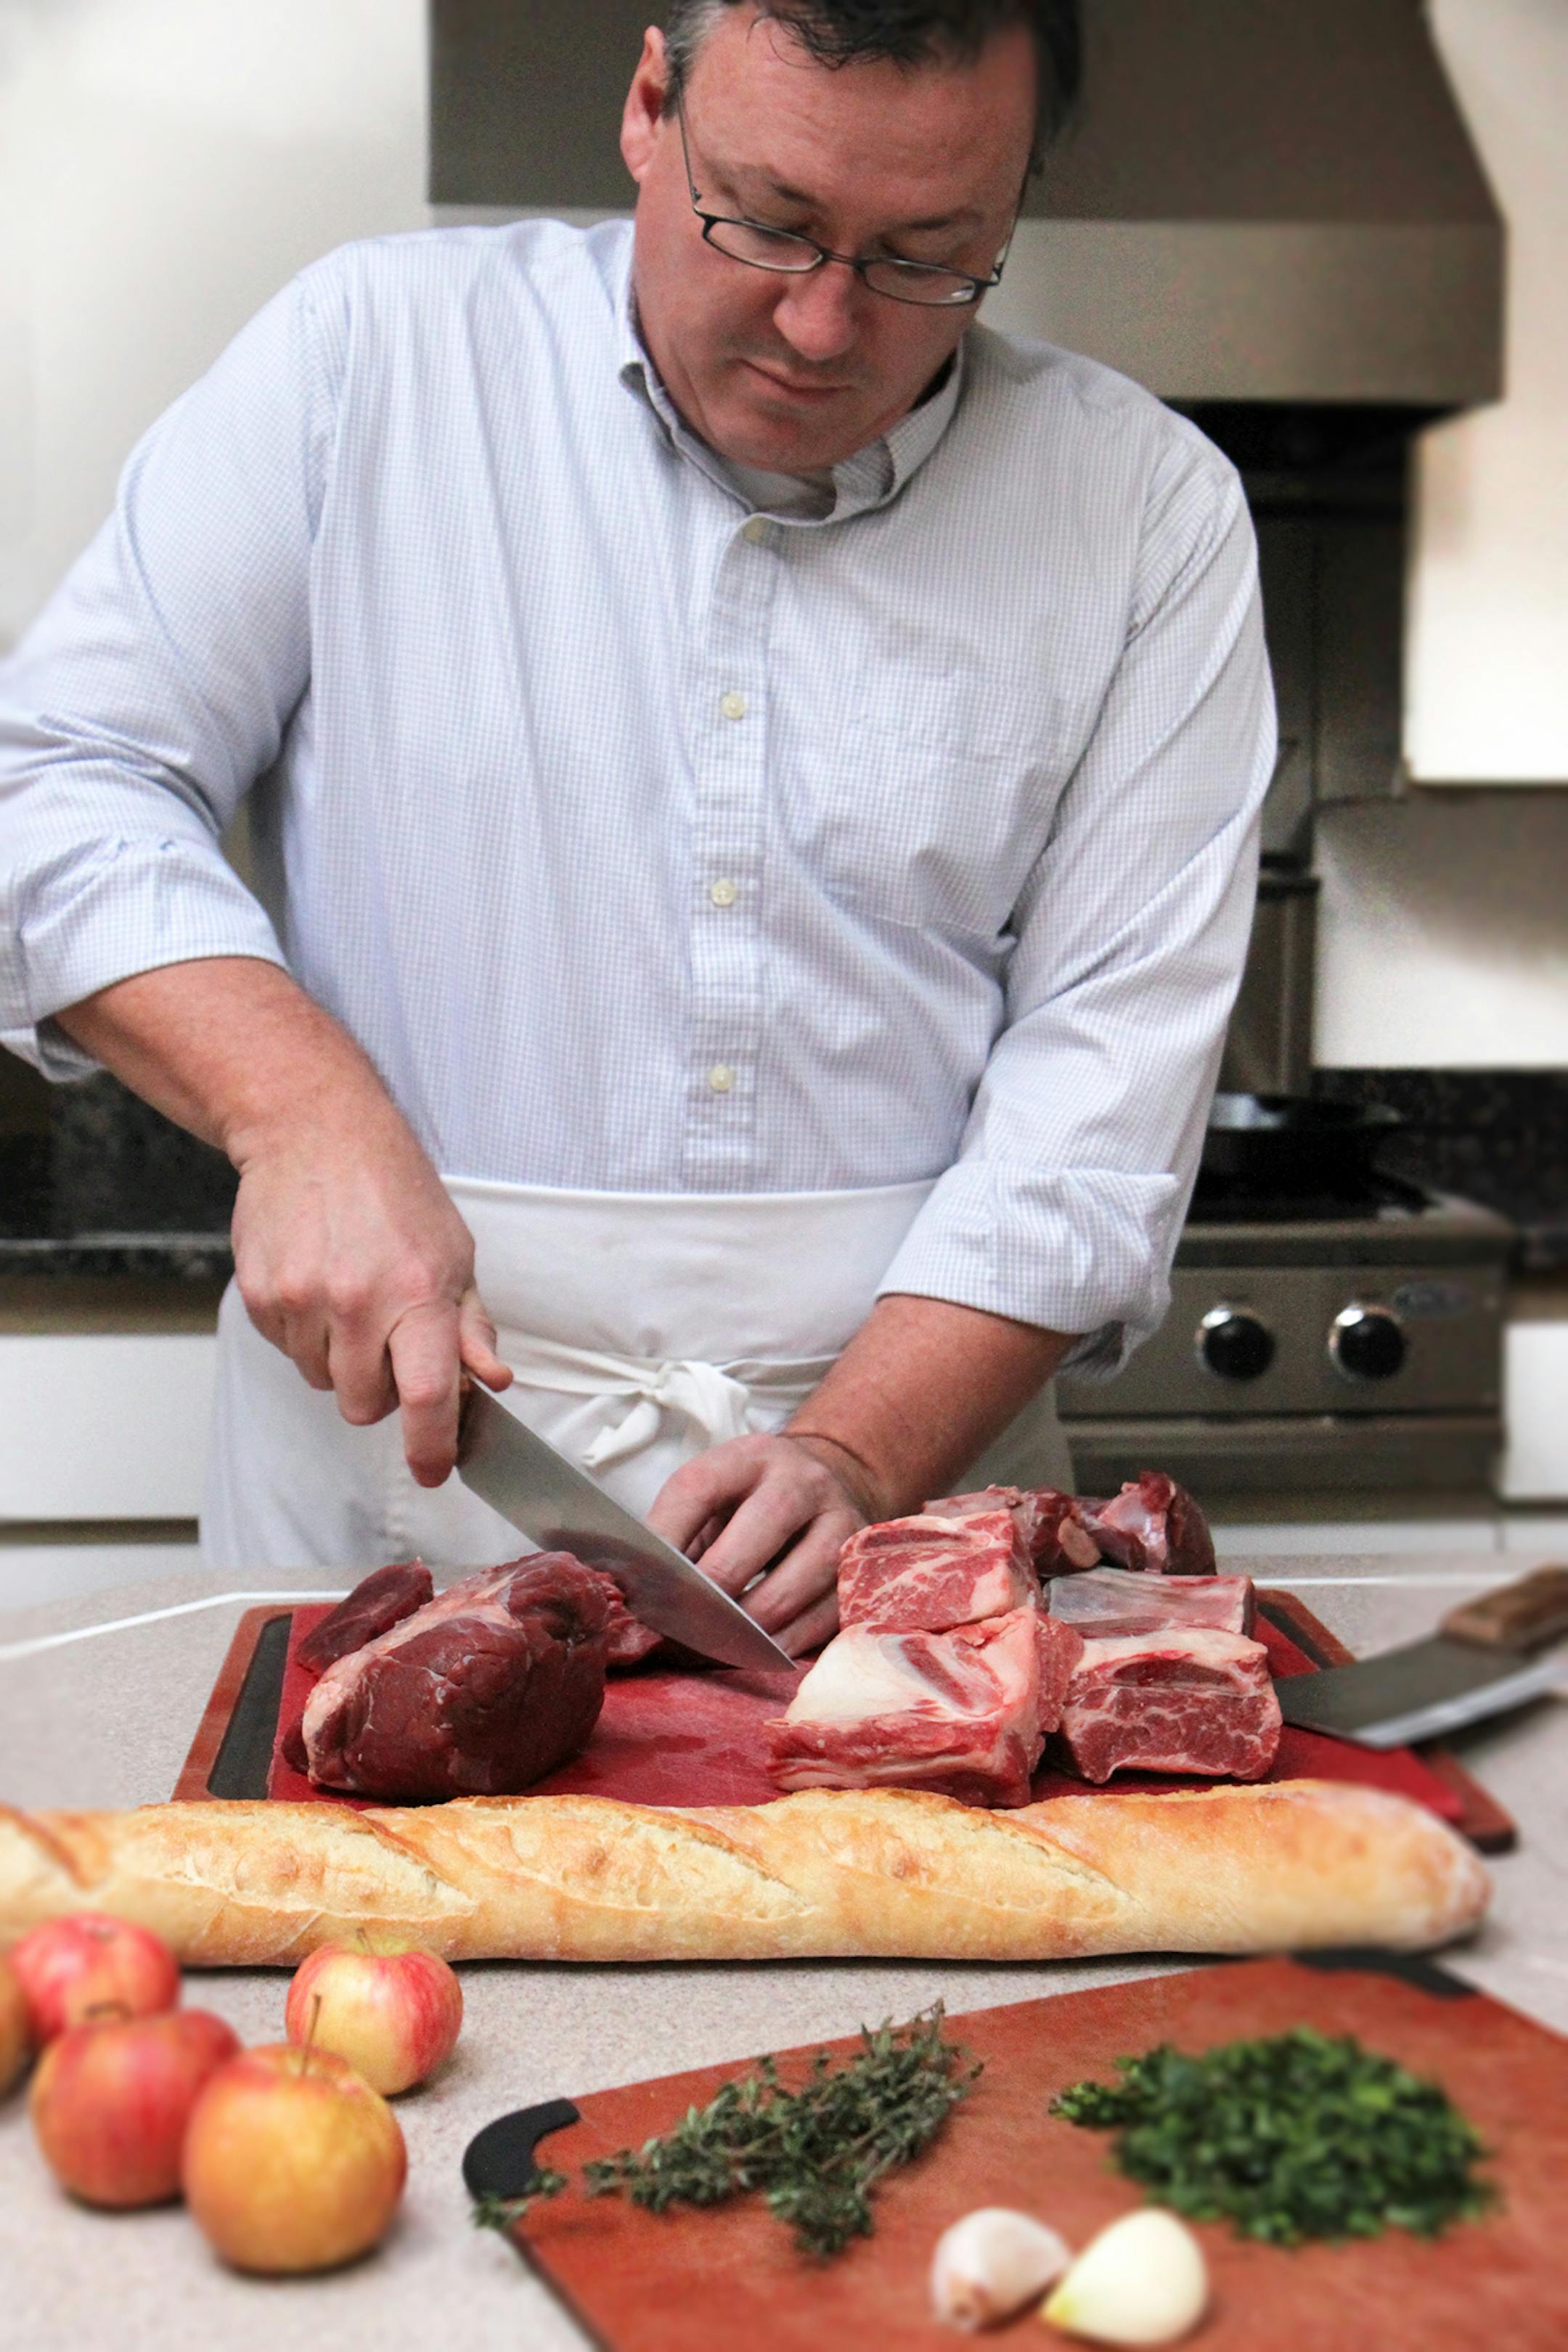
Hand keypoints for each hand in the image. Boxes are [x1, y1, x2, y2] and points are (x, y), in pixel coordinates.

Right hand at [229, 1092, 510, 1486]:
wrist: (316, 1134)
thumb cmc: (394, 1193)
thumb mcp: (456, 1254)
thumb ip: (472, 1326)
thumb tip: (493, 1380)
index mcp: (417, 1293)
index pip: (427, 1394)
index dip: (431, 1446)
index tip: (434, 1471)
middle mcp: (358, 1301)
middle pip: (365, 1406)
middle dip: (382, 1393)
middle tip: (390, 1344)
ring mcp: (303, 1299)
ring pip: (322, 1382)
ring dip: (340, 1361)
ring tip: (352, 1301)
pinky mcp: (263, 1295)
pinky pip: (287, 1351)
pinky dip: (306, 1335)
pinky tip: (319, 1285)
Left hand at [646, 1433, 880, 1656]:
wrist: (825, 1487)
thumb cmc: (750, 1503)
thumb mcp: (714, 1497)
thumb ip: (680, 1534)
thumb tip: (642, 1595)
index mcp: (751, 1456)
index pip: (699, 1487)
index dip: (665, 1537)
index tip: (640, 1582)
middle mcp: (803, 1482)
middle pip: (756, 1534)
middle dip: (710, 1591)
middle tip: (677, 1626)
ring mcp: (841, 1525)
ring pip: (792, 1586)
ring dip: (744, 1629)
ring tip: (707, 1648)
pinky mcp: (861, 1571)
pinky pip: (820, 1621)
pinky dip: (779, 1644)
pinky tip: (749, 1653)